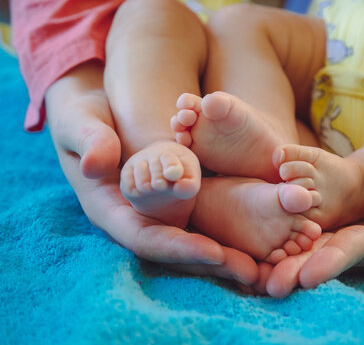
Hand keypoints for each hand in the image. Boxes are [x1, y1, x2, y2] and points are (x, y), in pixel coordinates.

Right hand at [44, 61, 257, 285]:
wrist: (94, 113)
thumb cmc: (84, 116)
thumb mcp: (81, 121)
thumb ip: (90, 140)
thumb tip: (96, 166)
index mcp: (109, 208)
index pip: (145, 238)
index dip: (181, 249)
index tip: (216, 253)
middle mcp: (133, 218)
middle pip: (174, 251)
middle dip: (211, 264)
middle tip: (253, 274)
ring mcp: (152, 214)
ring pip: (188, 244)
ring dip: (223, 259)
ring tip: (259, 269)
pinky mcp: (167, 205)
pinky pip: (195, 226)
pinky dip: (221, 240)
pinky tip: (251, 247)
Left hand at [252, 171, 363, 297]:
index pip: (354, 252)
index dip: (331, 263)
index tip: (307, 277)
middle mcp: (355, 240)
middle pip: (320, 254)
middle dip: (295, 269)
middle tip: (267, 283)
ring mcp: (340, 227)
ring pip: (305, 240)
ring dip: (279, 253)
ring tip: (252, 270)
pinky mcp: (330, 213)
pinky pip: (302, 218)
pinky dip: (280, 222)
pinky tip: (254, 226)